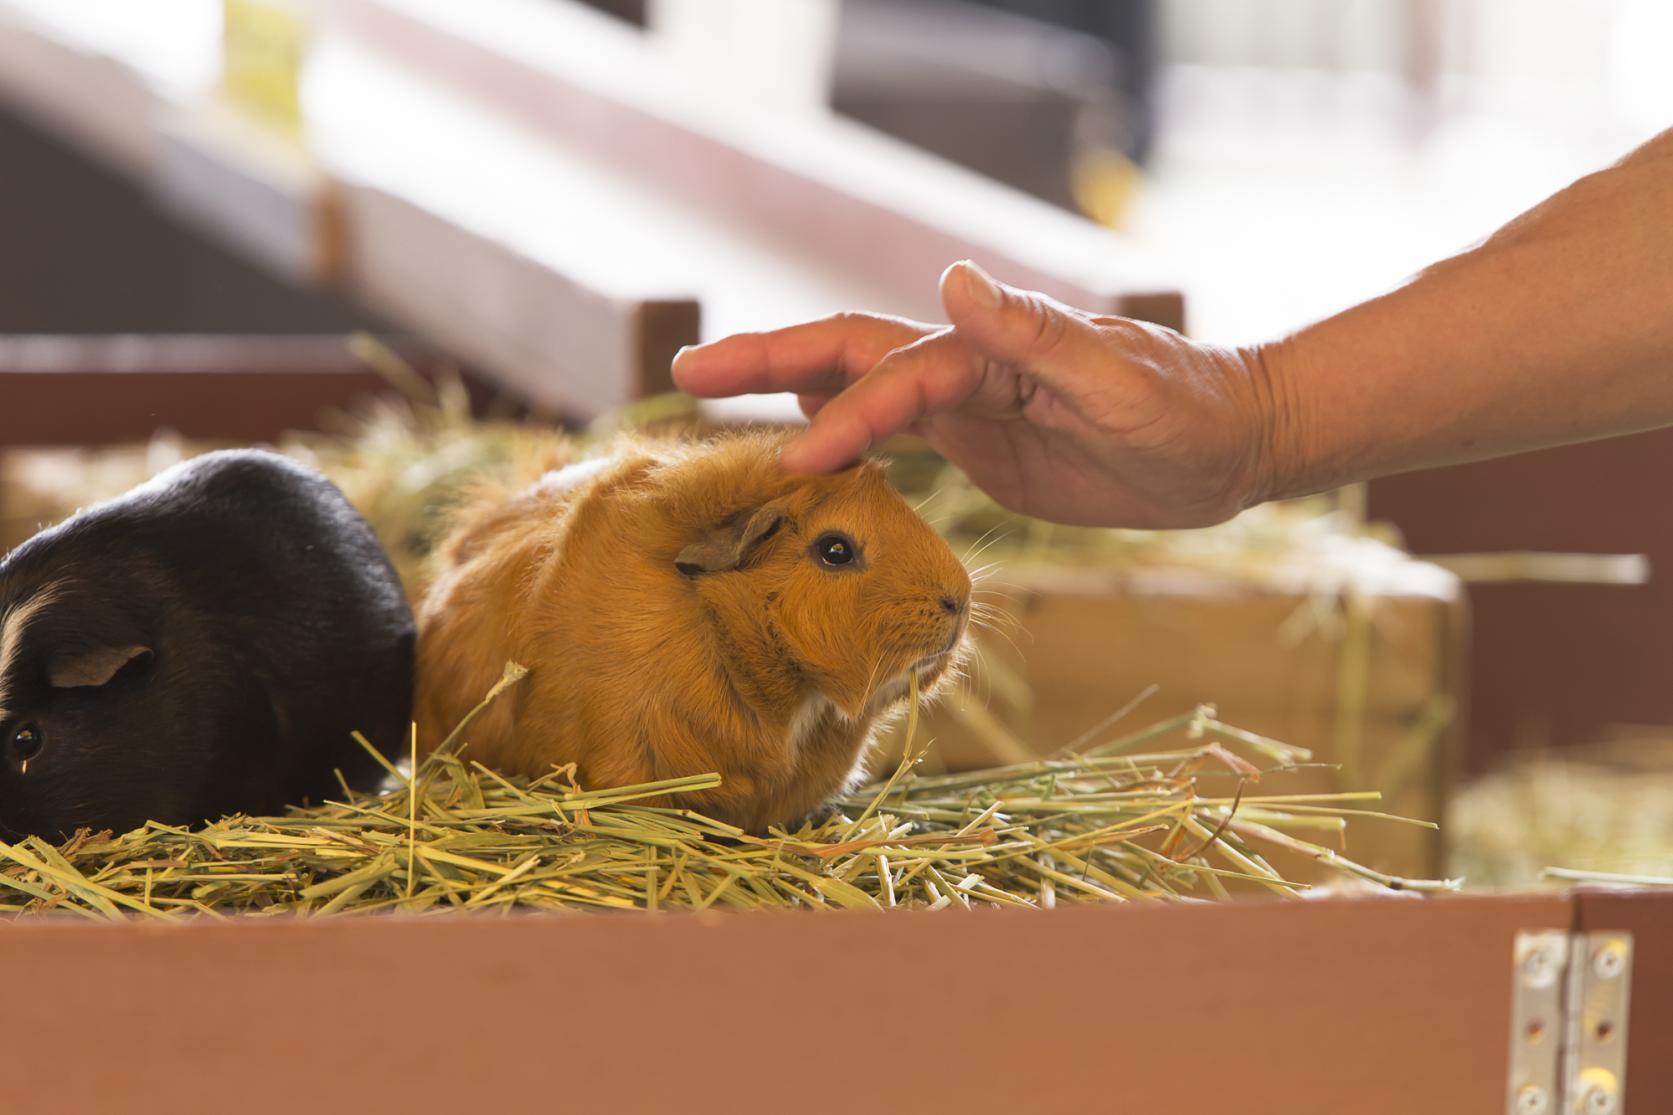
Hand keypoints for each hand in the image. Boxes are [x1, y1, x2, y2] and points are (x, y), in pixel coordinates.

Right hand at [672, 261, 1287, 527]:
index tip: (794, 464)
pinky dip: (839, 427)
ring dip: (788, 387)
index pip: (897, 378)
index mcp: (994, 348)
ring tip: (713, 391)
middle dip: (768, 358)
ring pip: (859, 387)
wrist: (1228, 443)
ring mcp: (968, 402)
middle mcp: (968, 365)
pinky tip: (804, 438)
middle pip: (848, 352)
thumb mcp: (1119, 379)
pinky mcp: (978, 440)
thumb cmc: (1185, 411)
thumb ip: (1035, 334)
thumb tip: (950, 279)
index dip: (845, 418)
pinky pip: (892, 431)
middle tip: (686, 368)